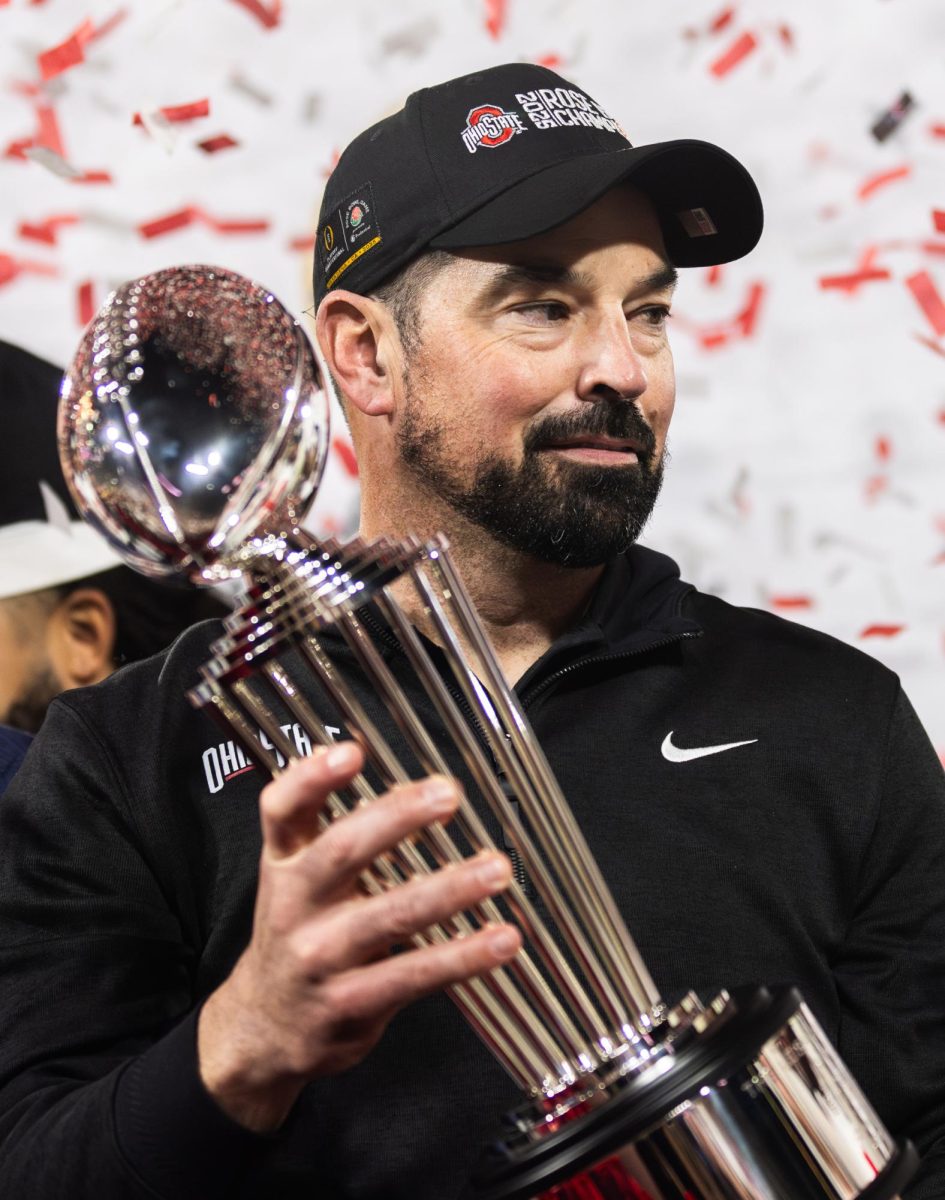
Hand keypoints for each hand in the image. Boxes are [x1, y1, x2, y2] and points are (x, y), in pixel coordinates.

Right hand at [197, 741, 519, 1131]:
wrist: (264, 1028)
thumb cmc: (300, 932)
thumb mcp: (296, 875)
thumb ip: (332, 827)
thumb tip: (389, 767)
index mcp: (282, 862)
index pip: (281, 810)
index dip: (311, 778)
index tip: (352, 752)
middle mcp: (293, 905)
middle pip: (341, 851)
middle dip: (398, 819)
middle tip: (449, 794)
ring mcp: (320, 957)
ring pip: (389, 916)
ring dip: (450, 889)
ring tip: (496, 868)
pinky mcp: (350, 1003)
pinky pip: (414, 974)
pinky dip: (464, 956)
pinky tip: (502, 940)